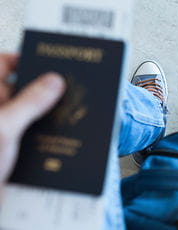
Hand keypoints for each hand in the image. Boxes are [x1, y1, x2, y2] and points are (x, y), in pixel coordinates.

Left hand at [0, 54, 65, 189]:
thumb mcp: (5, 128)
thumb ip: (30, 102)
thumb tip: (54, 81)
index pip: (5, 64)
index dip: (26, 58)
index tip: (51, 61)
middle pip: (22, 88)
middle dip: (45, 88)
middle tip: (69, 87)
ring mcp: (3, 128)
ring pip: (29, 112)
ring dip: (48, 113)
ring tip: (71, 112)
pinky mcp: (10, 145)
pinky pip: (31, 132)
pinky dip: (45, 132)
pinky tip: (61, 135)